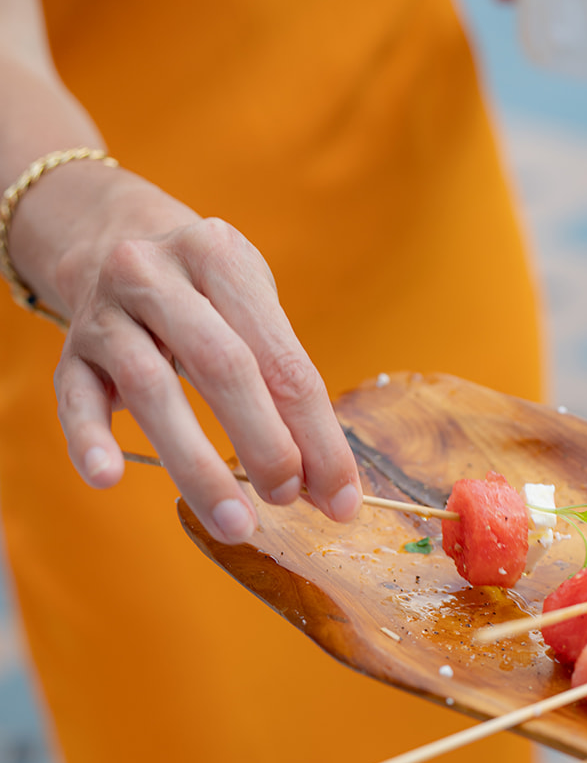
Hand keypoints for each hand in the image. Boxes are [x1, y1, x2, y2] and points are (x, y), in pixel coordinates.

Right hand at [13, 165, 361, 544]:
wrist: (111, 241)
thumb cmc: (206, 295)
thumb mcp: (252, 308)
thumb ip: (286, 385)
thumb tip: (322, 482)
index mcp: (221, 258)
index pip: (282, 360)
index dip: (317, 436)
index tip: (340, 499)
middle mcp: (156, 274)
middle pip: (221, 366)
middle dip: (263, 443)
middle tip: (286, 499)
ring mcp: (105, 312)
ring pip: (150, 388)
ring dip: (197, 465)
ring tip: (234, 521)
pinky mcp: (70, 351)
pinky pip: (74, 399)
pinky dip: (90, 440)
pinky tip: (108, 477)